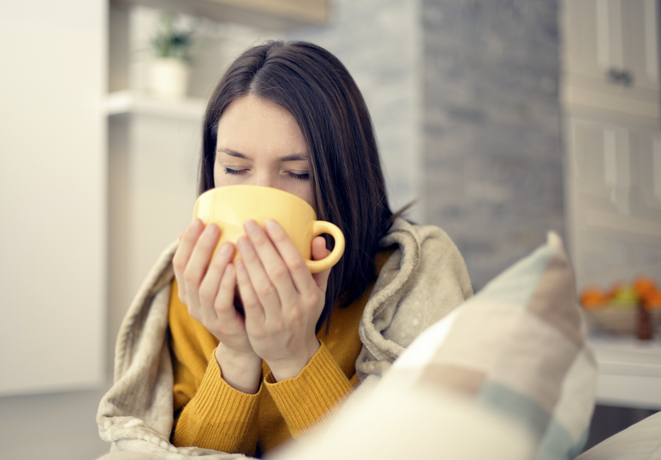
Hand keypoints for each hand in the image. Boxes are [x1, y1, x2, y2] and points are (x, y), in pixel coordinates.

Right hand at [172, 219, 260, 392]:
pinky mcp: (222, 325)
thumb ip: (216, 259)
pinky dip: (227, 284)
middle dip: (201, 247)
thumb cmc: (237, 303)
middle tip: (213, 226)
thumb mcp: (222, 279)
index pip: (179, 262)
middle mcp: (192, 302)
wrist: (247, 341)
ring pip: (204, 287)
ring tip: (228, 244)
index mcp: (188, 289)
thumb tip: (213, 223)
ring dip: (215, 264)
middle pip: (189, 272)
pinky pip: (221, 303)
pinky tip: (236, 268)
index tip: (198, 220)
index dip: (187, 242)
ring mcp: (206, 315)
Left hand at [236, 219, 330, 381]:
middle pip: (278, 272)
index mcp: (311, 295)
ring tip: (239, 240)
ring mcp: (278, 319)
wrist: (293, 354)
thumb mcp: (318, 292)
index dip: (282, 241)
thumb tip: (318, 238)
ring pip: (263, 286)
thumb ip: (319, 265)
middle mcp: (296, 307)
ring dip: (250, 261)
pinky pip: (250, 302)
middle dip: (262, 245)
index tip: (269, 222)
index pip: (297, 263)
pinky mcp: (259, 329)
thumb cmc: (303, 315)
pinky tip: (233, 266)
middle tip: (249, 225)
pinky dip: (241, 283)